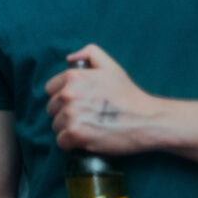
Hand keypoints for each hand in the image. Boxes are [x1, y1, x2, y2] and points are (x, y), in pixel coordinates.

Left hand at [45, 44, 159, 155]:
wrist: (147, 120)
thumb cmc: (129, 95)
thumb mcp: (111, 66)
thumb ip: (90, 53)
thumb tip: (70, 58)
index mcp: (73, 77)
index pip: (51, 89)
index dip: (63, 97)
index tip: (77, 103)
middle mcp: (69, 94)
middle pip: (52, 108)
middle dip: (65, 113)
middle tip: (85, 117)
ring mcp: (71, 115)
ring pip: (56, 125)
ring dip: (68, 129)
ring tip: (87, 128)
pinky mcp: (76, 134)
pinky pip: (61, 141)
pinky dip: (71, 144)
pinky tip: (84, 140)